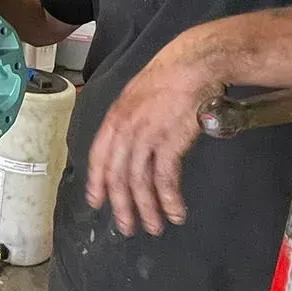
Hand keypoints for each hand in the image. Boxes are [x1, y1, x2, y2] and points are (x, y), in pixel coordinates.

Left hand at [85, 33, 223, 237]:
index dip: (97, 182)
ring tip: (154, 226)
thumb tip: (130, 143)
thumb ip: (130, 120)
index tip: (97, 202)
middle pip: (118, 175)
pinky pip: (165, 178)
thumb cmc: (170, 76)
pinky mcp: (170, 142)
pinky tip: (175, 212)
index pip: (98, 157)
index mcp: (115, 117)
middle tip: (126, 226)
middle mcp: (125, 129)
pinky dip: (170, 199)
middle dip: (121, 206)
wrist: (194, 63)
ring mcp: (146, 136)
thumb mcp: (137, 95)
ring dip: (147, 208)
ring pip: (139, 182)